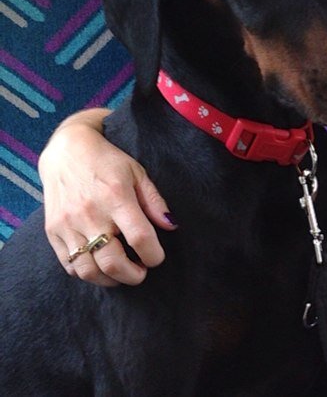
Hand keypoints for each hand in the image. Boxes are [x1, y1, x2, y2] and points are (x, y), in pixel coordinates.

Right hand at [38, 109, 176, 285]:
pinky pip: (69, 265)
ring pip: (89, 270)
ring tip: (122, 273)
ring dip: (110, 280)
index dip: (154, 255)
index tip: (157, 257)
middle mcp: (91, 213)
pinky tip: (100, 266)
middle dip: (133, 275)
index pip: (140, 238)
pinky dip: (87, 273)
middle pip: (113, 262)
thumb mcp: (137, 172)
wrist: (67, 151)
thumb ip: (154, 201)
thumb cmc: (108, 161)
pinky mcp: (53, 231)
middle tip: (141, 272)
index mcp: (116, 197)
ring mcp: (68, 224)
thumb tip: (171, 226)